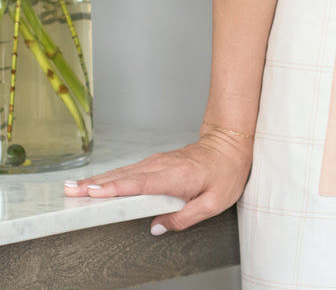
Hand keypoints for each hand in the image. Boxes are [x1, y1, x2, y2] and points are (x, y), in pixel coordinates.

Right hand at [62, 130, 251, 232]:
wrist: (232, 142)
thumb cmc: (227, 171)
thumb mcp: (215, 201)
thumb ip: (186, 217)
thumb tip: (157, 227)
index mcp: (176, 175)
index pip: (140, 184)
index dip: (116, 189)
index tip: (93, 192)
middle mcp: (163, 166)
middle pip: (125, 177)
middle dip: (96, 185)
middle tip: (70, 191)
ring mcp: (158, 162)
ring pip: (124, 173)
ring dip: (98, 180)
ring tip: (74, 189)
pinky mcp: (157, 163)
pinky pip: (130, 172)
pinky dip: (111, 178)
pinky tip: (97, 184)